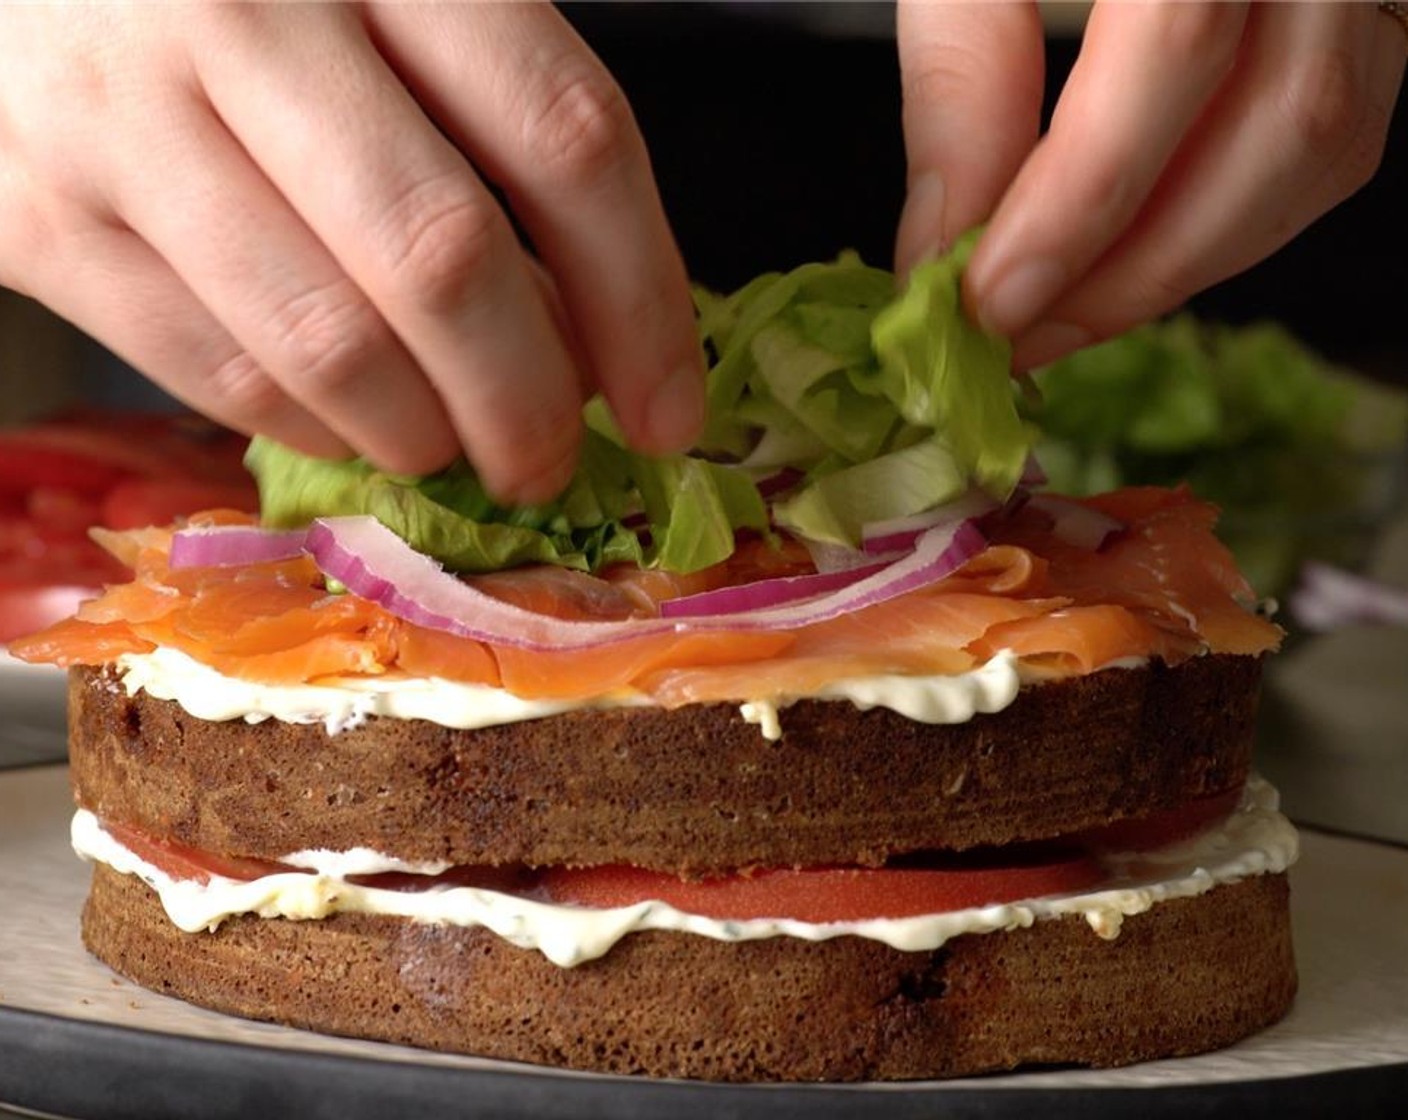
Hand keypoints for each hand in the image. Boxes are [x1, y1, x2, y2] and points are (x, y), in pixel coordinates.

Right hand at [0, 2, 703, 502]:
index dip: (642, 298)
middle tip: (552, 462)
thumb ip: (504, 125)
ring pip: (327, 341)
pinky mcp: (38, 214)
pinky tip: (358, 423)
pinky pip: (216, 373)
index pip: (563, 135)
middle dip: (526, 401)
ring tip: (455, 444)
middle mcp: (239, 14)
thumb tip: (597, 333)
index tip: (672, 409)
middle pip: (443, 258)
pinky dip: (318, 428)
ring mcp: (119, 116)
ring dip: (424, 433)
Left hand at [894, 1, 1405, 369]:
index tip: (982, 301)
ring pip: (1320, 145)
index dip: (1080, 198)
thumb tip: (944, 244)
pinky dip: (1226, 222)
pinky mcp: (1372, 1)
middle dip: (1130, 268)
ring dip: (1180, 264)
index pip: (1179, 39)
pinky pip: (1334, 137)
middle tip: (1015, 338)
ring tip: (1062, 316)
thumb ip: (961, 75)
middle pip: (1277, 118)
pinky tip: (1133, 258)